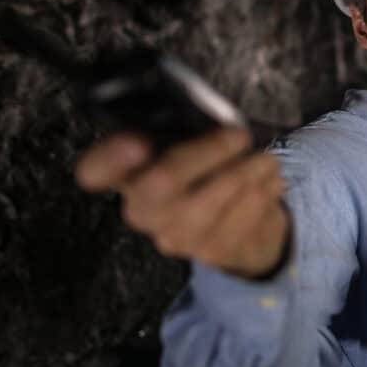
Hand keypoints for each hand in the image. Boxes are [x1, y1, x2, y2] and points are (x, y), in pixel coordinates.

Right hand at [75, 127, 290, 279]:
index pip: (95, 171)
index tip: (137, 142)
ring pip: (207, 205)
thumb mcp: (194, 143)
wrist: (245, 226)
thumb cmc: (212, 171)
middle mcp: (142, 210)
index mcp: (128, 174)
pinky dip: (261, 194)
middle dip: (204, 154)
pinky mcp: (211, 252)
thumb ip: (188, 128)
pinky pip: (238, 220)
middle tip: (239, 135)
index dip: (109, 159)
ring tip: (266, 159)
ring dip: (245, 174)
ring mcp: (175, 236)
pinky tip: (271, 180)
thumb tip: (209, 115)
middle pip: (159, 184)